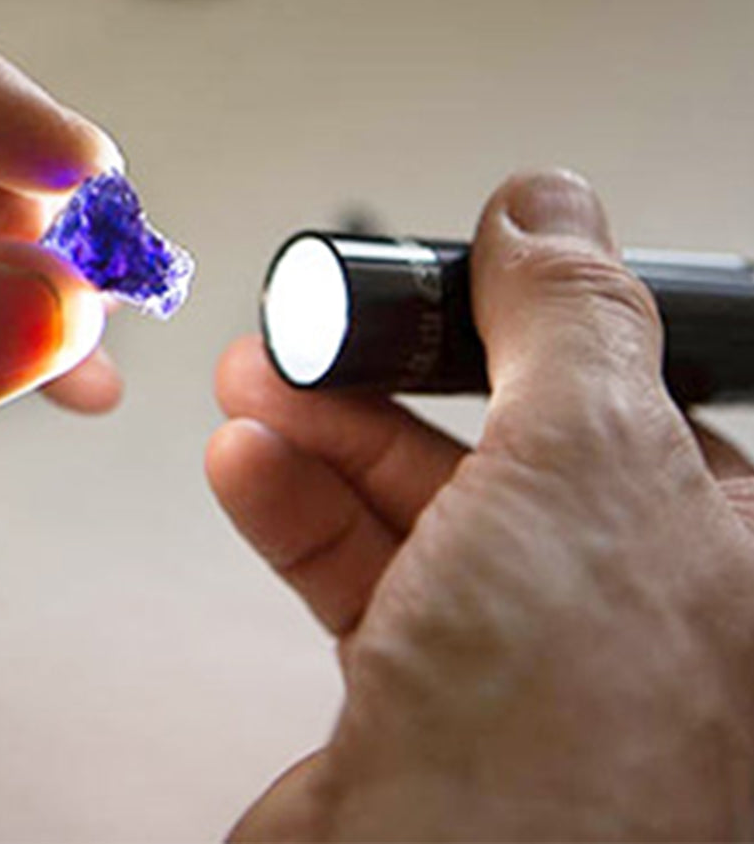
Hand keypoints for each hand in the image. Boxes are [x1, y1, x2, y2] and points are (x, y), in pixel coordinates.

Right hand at [211, 171, 753, 839]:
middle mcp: (643, 614)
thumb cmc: (570, 750)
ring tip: (263, 381)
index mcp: (732, 562)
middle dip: (404, 370)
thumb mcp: (586, 462)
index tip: (469, 275)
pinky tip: (251, 461)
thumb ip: (568, 315)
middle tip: (332, 324)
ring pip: (426, 501)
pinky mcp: (428, 699)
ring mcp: (531, 662)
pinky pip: (364, 571)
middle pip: (517, 440)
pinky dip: (298, 507)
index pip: (646, 394)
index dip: (549, 322)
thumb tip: (549, 206)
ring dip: (327, 429)